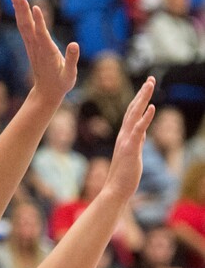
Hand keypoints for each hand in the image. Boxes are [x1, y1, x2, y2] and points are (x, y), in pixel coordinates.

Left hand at [11, 0, 78, 106]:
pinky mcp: (31, 46)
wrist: (46, 92)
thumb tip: (75, 44)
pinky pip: (25, 29)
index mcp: (48, 53)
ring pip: (24, 26)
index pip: (42, 35)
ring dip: (19, 11)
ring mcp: (32, 46)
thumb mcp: (70, 75)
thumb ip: (72, 60)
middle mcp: (37, 48)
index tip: (35, 8)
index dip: (39, 21)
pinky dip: (21, 17)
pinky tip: (19, 8)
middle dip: (23, 10)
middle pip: (28, 27)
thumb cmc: (61, 84)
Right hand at [102, 77, 154, 202]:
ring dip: (143, 98)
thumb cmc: (124, 175)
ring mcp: (127, 140)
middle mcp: (124, 135)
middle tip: (151, 78)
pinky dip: (145, 118)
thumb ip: (137, 141)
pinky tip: (152, 107)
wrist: (115, 189)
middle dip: (143, 93)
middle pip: (133, 109)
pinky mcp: (131, 148)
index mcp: (125, 136)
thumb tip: (142, 133)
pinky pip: (138, 130)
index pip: (133, 113)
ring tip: (150, 84)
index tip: (147, 86)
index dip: (140, 99)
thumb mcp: (132, 153)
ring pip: (135, 114)